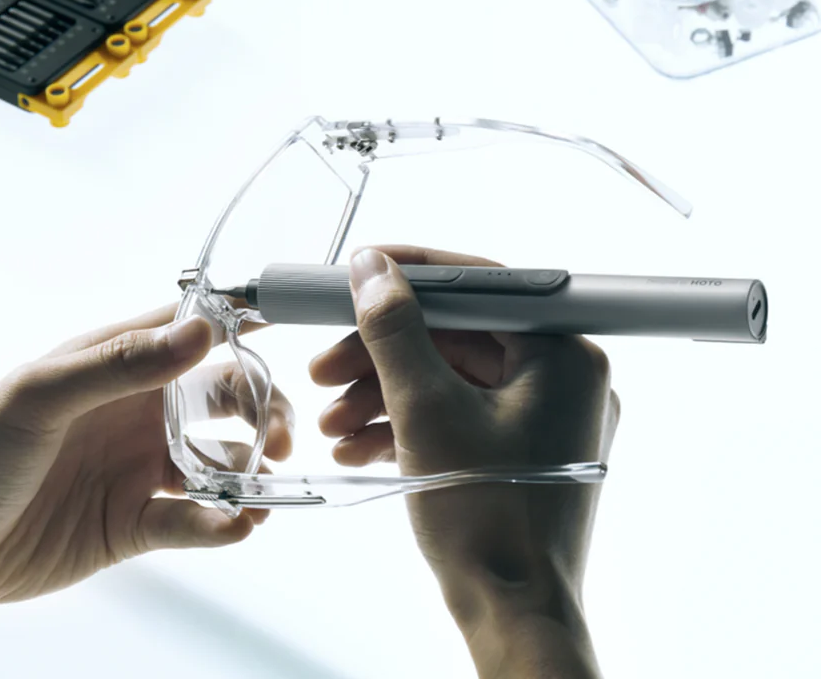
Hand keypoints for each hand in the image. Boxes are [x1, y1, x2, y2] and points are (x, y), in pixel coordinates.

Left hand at [0, 305, 292, 639]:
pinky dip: (224, 523)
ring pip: (220, 460)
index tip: (286, 325)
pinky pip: (194, 520)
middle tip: (283, 433)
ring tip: (268, 480)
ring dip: (253, 468)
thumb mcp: (44, 394)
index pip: (190, 331)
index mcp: (117, 366)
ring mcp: (139, 468)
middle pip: (223, 400)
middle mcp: (138, 412)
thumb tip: (203, 330)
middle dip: (262, 409)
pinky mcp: (134, 523)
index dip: (240, 325)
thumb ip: (124, 363)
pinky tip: (238, 526)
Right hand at [309, 247, 617, 677]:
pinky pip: (456, 410)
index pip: (479, 285)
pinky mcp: (519, 443)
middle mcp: (561, 374)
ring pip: (448, 375)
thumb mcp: (426, 410)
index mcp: (563, 353)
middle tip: (324, 366)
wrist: (511, 618)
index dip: (410, 275)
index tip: (358, 273)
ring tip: (331, 420)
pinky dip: (406, 420)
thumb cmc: (489, 523)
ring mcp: (541, 412)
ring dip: (382, 392)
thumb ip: (395, 330)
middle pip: (453, 335)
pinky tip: (356, 443)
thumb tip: (372, 269)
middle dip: (380, 354)